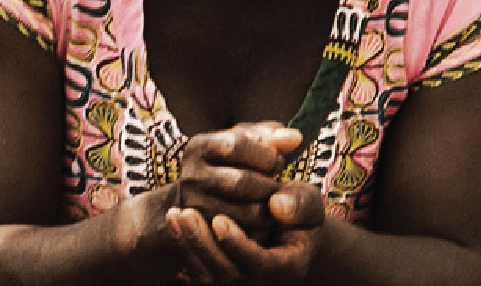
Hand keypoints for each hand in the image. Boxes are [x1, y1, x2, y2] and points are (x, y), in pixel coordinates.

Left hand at [165, 182, 322, 283]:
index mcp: (287, 267)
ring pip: (206, 277)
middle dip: (204, 244)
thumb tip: (278, 204)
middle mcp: (261, 282)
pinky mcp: (218, 276)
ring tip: (174, 214)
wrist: (286, 233)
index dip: (238, 245)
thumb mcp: (308, 205)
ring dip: (187, 245)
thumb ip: (300, 203)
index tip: (219, 219)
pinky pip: (196, 271)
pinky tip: (172, 219)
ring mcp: (238, 282)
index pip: (260, 265)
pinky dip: (182, 247)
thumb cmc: (297, 215)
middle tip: (186, 213)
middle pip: (227, 275)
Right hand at [166, 122, 302, 242]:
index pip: (234, 145)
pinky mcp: (210, 233)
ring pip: (250, 212)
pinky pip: (251, 235)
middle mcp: (190, 176)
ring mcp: (197, 207)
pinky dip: (265, 228)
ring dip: (270, 209)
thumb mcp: (248, 144)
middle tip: (273, 186)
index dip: (265, 155)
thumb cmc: (236, 165)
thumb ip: (273, 137)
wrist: (204, 200)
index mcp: (199, 147)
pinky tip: (261, 219)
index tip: (275, 161)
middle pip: (241, 182)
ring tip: (268, 203)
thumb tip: (294, 138)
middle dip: (269, 185)